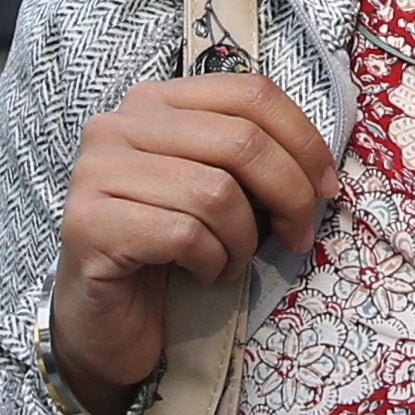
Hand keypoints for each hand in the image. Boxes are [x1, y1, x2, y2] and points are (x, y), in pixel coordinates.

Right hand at [48, 74, 332, 414]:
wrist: (108, 320)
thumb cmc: (173, 250)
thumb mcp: (220, 189)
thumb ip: (254, 159)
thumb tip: (320, 171)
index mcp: (154, 101)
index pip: (249, 93)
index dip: (302, 140)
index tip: (326, 187)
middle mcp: (117, 125)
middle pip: (241, 140)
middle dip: (289, 195)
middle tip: (298, 237)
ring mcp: (95, 172)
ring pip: (216, 192)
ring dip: (243, 240)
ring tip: (231, 261)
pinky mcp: (88, 224)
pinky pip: (184, 235)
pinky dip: (212, 262)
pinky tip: (202, 274)